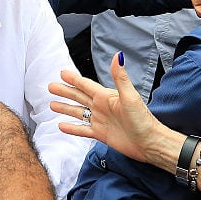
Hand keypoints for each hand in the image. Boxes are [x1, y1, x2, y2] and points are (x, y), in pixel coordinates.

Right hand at [49, 53, 168, 163]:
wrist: (149, 143)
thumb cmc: (143, 120)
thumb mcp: (130, 97)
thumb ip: (120, 77)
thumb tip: (118, 56)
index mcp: (106, 96)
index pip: (86, 85)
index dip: (74, 79)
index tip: (62, 72)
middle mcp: (102, 107)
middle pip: (78, 97)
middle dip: (65, 91)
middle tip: (51, 87)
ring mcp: (100, 121)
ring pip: (78, 112)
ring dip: (66, 108)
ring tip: (52, 104)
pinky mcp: (100, 134)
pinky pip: (82, 130)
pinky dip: (71, 128)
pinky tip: (61, 126)